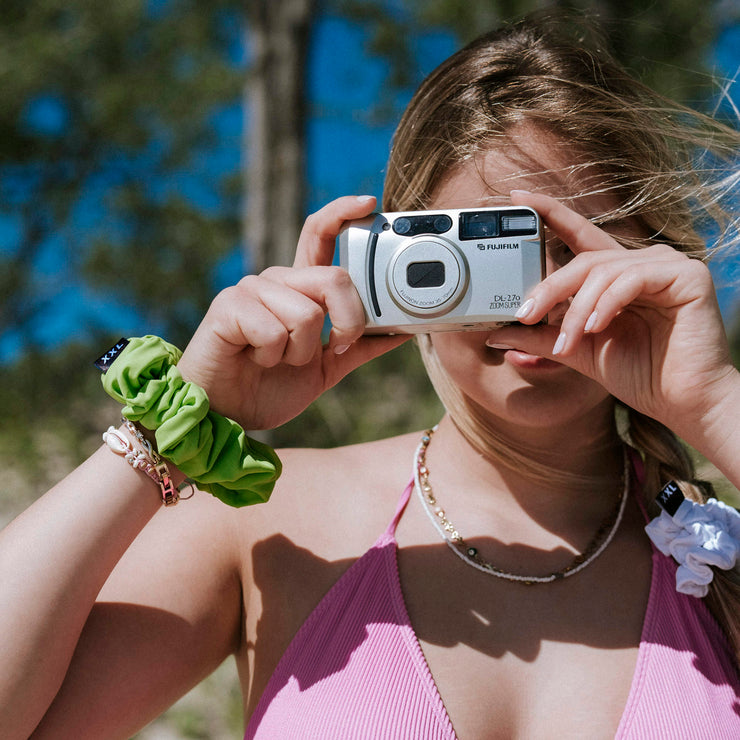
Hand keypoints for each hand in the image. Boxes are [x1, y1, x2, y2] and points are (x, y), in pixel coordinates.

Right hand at [177, 196, 408, 429]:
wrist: (229, 415)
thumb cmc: (271, 387)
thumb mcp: (328, 368)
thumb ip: (360, 346)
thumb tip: (402, 332)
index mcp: (299, 289)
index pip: (319, 235)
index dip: (342, 213)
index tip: (369, 203)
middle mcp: (276, 281)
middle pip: (333, 278)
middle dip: (347, 324)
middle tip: (331, 349)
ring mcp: (251, 290)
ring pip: (306, 314)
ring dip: (300, 354)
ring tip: (276, 361)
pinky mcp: (229, 307)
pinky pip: (275, 330)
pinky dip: (273, 357)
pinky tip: (254, 359)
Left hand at [490, 190, 737, 444]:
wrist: (682, 401)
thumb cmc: (637, 373)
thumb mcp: (576, 349)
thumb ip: (539, 337)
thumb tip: (495, 331)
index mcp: (614, 274)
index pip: (577, 234)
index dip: (548, 212)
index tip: (516, 198)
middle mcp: (639, 262)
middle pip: (582, 261)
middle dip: (549, 289)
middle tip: (525, 315)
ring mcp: (665, 265)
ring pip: (603, 272)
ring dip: (577, 310)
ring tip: (569, 342)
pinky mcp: (687, 275)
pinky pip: (632, 279)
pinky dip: (607, 304)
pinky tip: (596, 328)